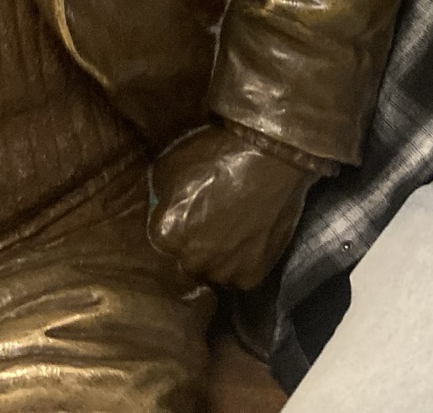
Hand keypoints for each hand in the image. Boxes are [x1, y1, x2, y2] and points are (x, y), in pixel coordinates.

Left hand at [147, 124, 320, 288]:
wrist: (271, 158)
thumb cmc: (220, 155)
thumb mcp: (172, 163)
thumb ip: (161, 195)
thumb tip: (163, 207)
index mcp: (165, 234)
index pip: (161, 241)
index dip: (176, 226)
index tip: (188, 215)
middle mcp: (191, 261)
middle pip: (187, 261)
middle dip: (195, 245)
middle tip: (212, 222)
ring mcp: (223, 272)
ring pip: (215, 271)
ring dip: (220, 257)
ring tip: (234, 229)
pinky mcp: (252, 276)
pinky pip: (241, 275)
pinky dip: (245, 261)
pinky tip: (250, 236)